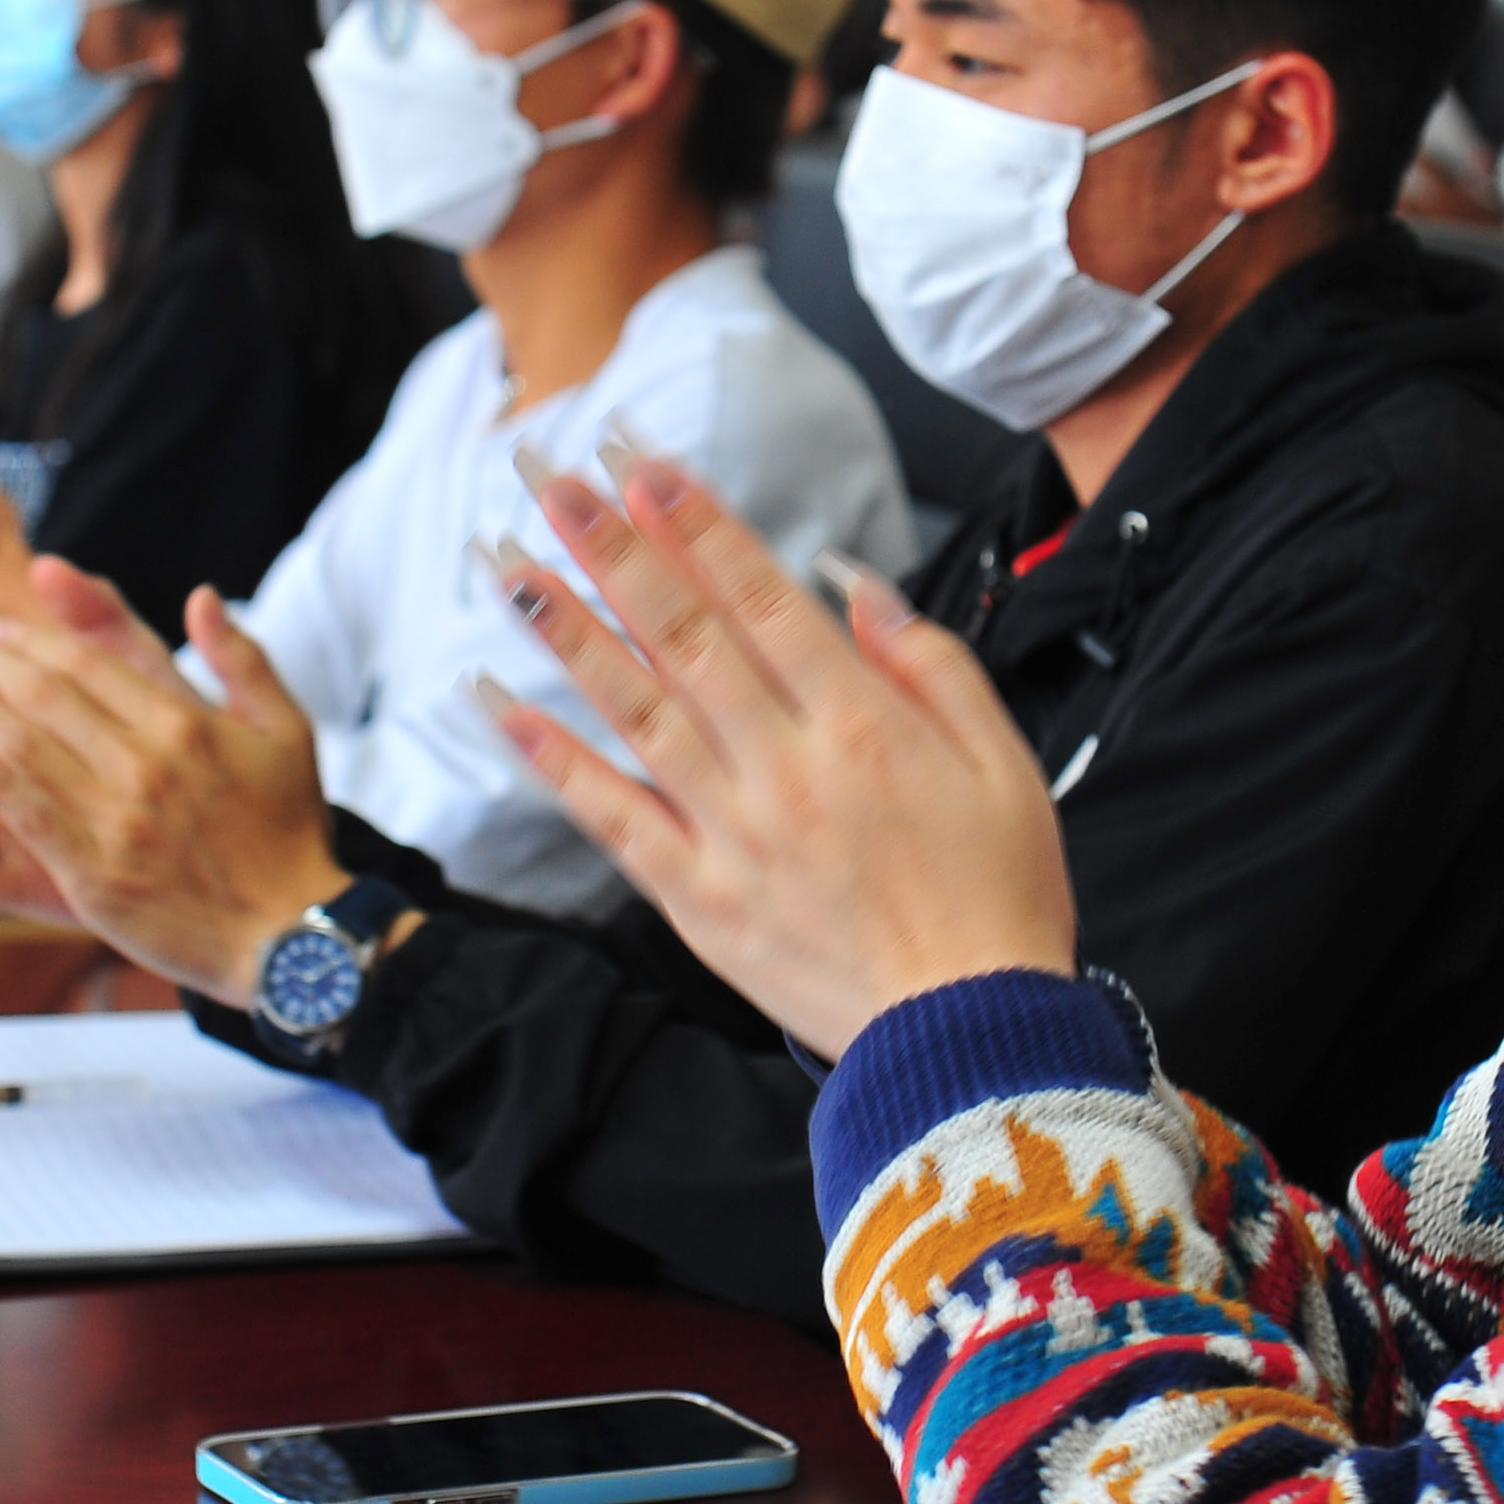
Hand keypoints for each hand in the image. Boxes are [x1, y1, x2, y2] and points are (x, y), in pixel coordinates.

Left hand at [0, 560, 344, 1002]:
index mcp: (186, 725)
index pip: (88, 664)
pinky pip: (26, 815)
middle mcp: (146, 765)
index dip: (31, 640)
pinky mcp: (93, 877)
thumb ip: (242, 658)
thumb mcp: (288, 730)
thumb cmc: (289, 833)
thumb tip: (200, 595)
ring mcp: (116, 822)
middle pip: (44, 696)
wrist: (290, 935)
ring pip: (22, 747)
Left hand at [485, 450, 1071, 1059]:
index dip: (694, 523)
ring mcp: (732, 834)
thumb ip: (930, 664)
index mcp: (863, 725)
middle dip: (612, 545)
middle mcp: (786, 768)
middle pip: (681, 634)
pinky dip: (550, 757)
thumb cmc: (999, 899)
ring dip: (564, 628)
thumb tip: (850, 582)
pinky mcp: (697, 899)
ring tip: (506, 561)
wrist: (970, 1043)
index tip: (639, 460)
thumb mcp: (1004, 762)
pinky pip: (609, 816)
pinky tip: (499, 701)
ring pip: (632, 709)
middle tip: (552, 475)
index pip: (759, 597)